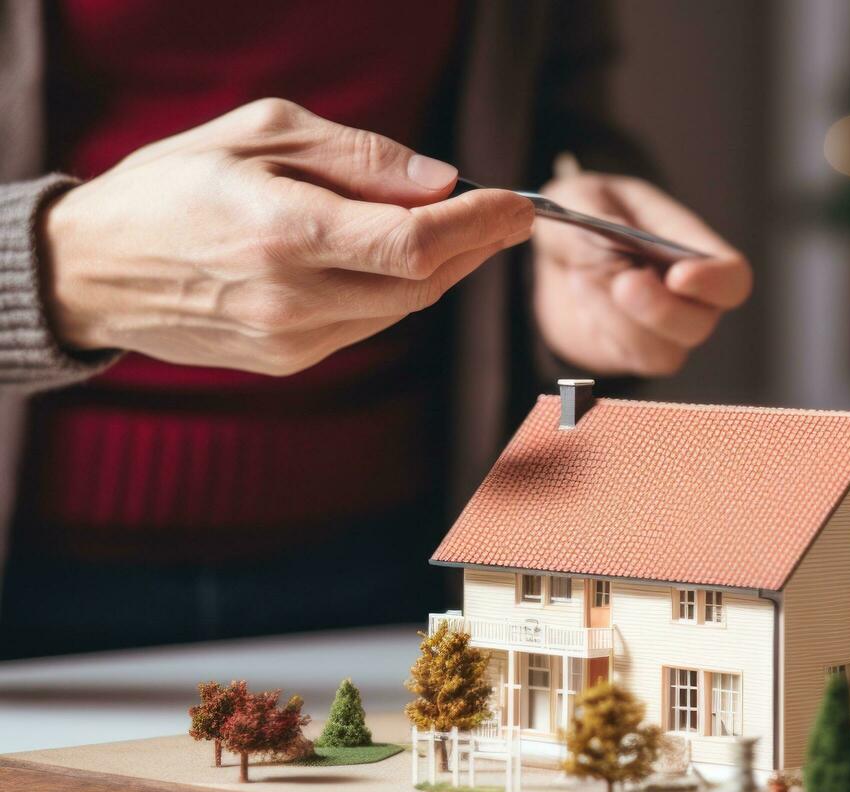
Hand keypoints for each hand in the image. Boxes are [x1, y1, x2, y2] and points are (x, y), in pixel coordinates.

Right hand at [43, 98, 533, 374]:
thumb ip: (358, 156)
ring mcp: (294, 339)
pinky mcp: (291, 361)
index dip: (479, 225)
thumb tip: (440, 180)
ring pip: (404, 309)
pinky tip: (393, 260)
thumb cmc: (173, 185)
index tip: (516, 203)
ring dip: (443, 269)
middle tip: (506, 213)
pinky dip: (396, 291)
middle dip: (477, 246)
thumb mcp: (259, 131)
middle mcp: (294, 298)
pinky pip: (369, 325)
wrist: (94, 269)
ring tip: (457, 227)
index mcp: (285, 233)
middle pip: (425, 283)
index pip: (415, 242)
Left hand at [532, 172, 751, 374]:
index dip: (716, 282)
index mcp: (692, 248)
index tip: (679, 277)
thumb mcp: (578, 197)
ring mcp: (663, 331)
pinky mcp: (635, 353)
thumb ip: (591, 215)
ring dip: (621, 318)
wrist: (553, 260)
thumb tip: (610, 236)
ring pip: (667, 351)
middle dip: (661, 310)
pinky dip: (605, 326)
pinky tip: (584, 294)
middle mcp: (690, 296)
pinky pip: (634, 358)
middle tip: (623, 283)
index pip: (731, 277)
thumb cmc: (582, 218)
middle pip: (701, 323)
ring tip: (583, 276)